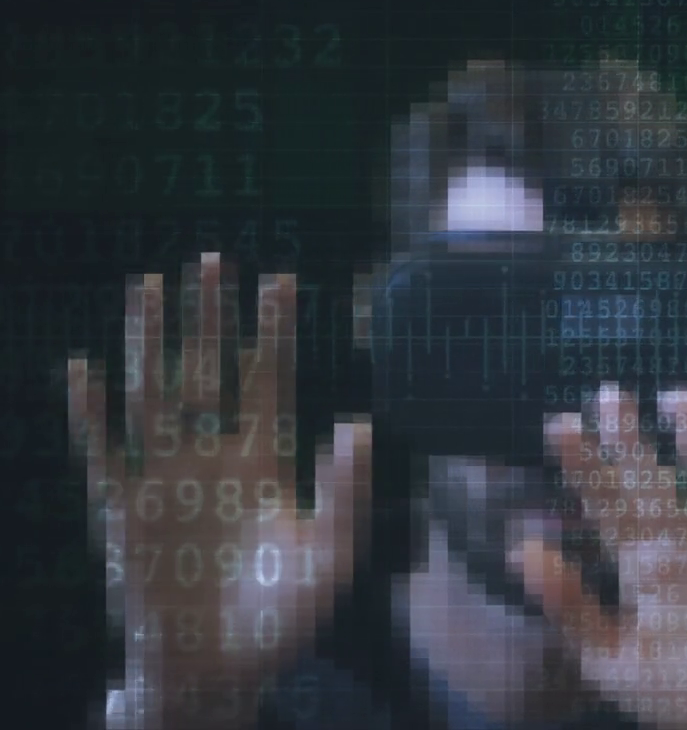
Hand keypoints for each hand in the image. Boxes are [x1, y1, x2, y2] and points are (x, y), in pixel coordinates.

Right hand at [65, 253, 372, 729]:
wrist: (222, 672)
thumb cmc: (285, 620)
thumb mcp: (333, 555)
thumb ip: (348, 492)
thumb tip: (360, 424)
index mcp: (269, 463)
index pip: (270, 381)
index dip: (273, 331)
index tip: (279, 279)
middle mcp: (216, 458)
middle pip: (212, 371)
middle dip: (213, 317)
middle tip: (215, 257)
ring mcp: (168, 479)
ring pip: (157, 393)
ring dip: (151, 342)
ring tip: (150, 284)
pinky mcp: (125, 513)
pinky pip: (103, 453)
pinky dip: (91, 413)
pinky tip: (83, 368)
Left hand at [513, 385, 686, 729]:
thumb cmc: (678, 694)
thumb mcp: (608, 660)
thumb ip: (569, 609)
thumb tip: (525, 553)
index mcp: (644, 571)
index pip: (609, 511)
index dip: (586, 470)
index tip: (560, 427)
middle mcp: (685, 551)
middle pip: (654, 487)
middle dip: (630, 443)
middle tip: (607, 394)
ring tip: (676, 398)